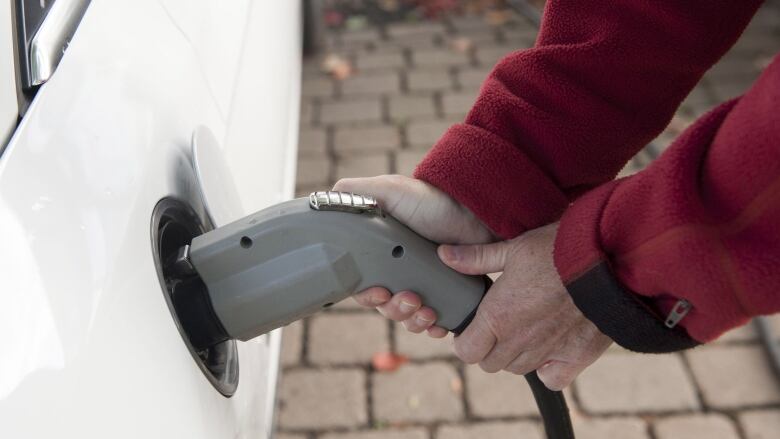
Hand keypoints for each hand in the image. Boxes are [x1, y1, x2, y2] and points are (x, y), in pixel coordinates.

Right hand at [332, 175, 493, 336]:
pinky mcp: (446, 296)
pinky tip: (440, 324)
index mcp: (380, 256)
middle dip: (395, 309)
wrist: (476, 212)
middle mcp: (399, 273)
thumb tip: (323, 202)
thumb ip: (354, 192)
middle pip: (385, 307)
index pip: (362, 287)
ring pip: (408, 318)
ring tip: (428, 310)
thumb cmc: (431, 200)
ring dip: (414, 321)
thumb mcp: (389, 190)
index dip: (367, 296)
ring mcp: (423, 285)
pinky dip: (435, 328)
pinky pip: (435, 323)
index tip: (380, 292)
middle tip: (411, 299)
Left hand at [440, 223, 611, 389]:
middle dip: (488, 348)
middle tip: (498, 325)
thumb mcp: (514, 248)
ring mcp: (548, 352)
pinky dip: (547, 370)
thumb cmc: (558, 249)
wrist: (610, 260)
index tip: (472, 327)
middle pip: (489, 364)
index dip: (465, 341)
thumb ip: (477, 258)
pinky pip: (552, 378)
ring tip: (524, 331)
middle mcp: (519, 340)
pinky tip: (549, 349)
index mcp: (497, 316)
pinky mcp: (576, 357)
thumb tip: (444, 255)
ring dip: (515, 355)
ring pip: (518, 369)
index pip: (466, 351)